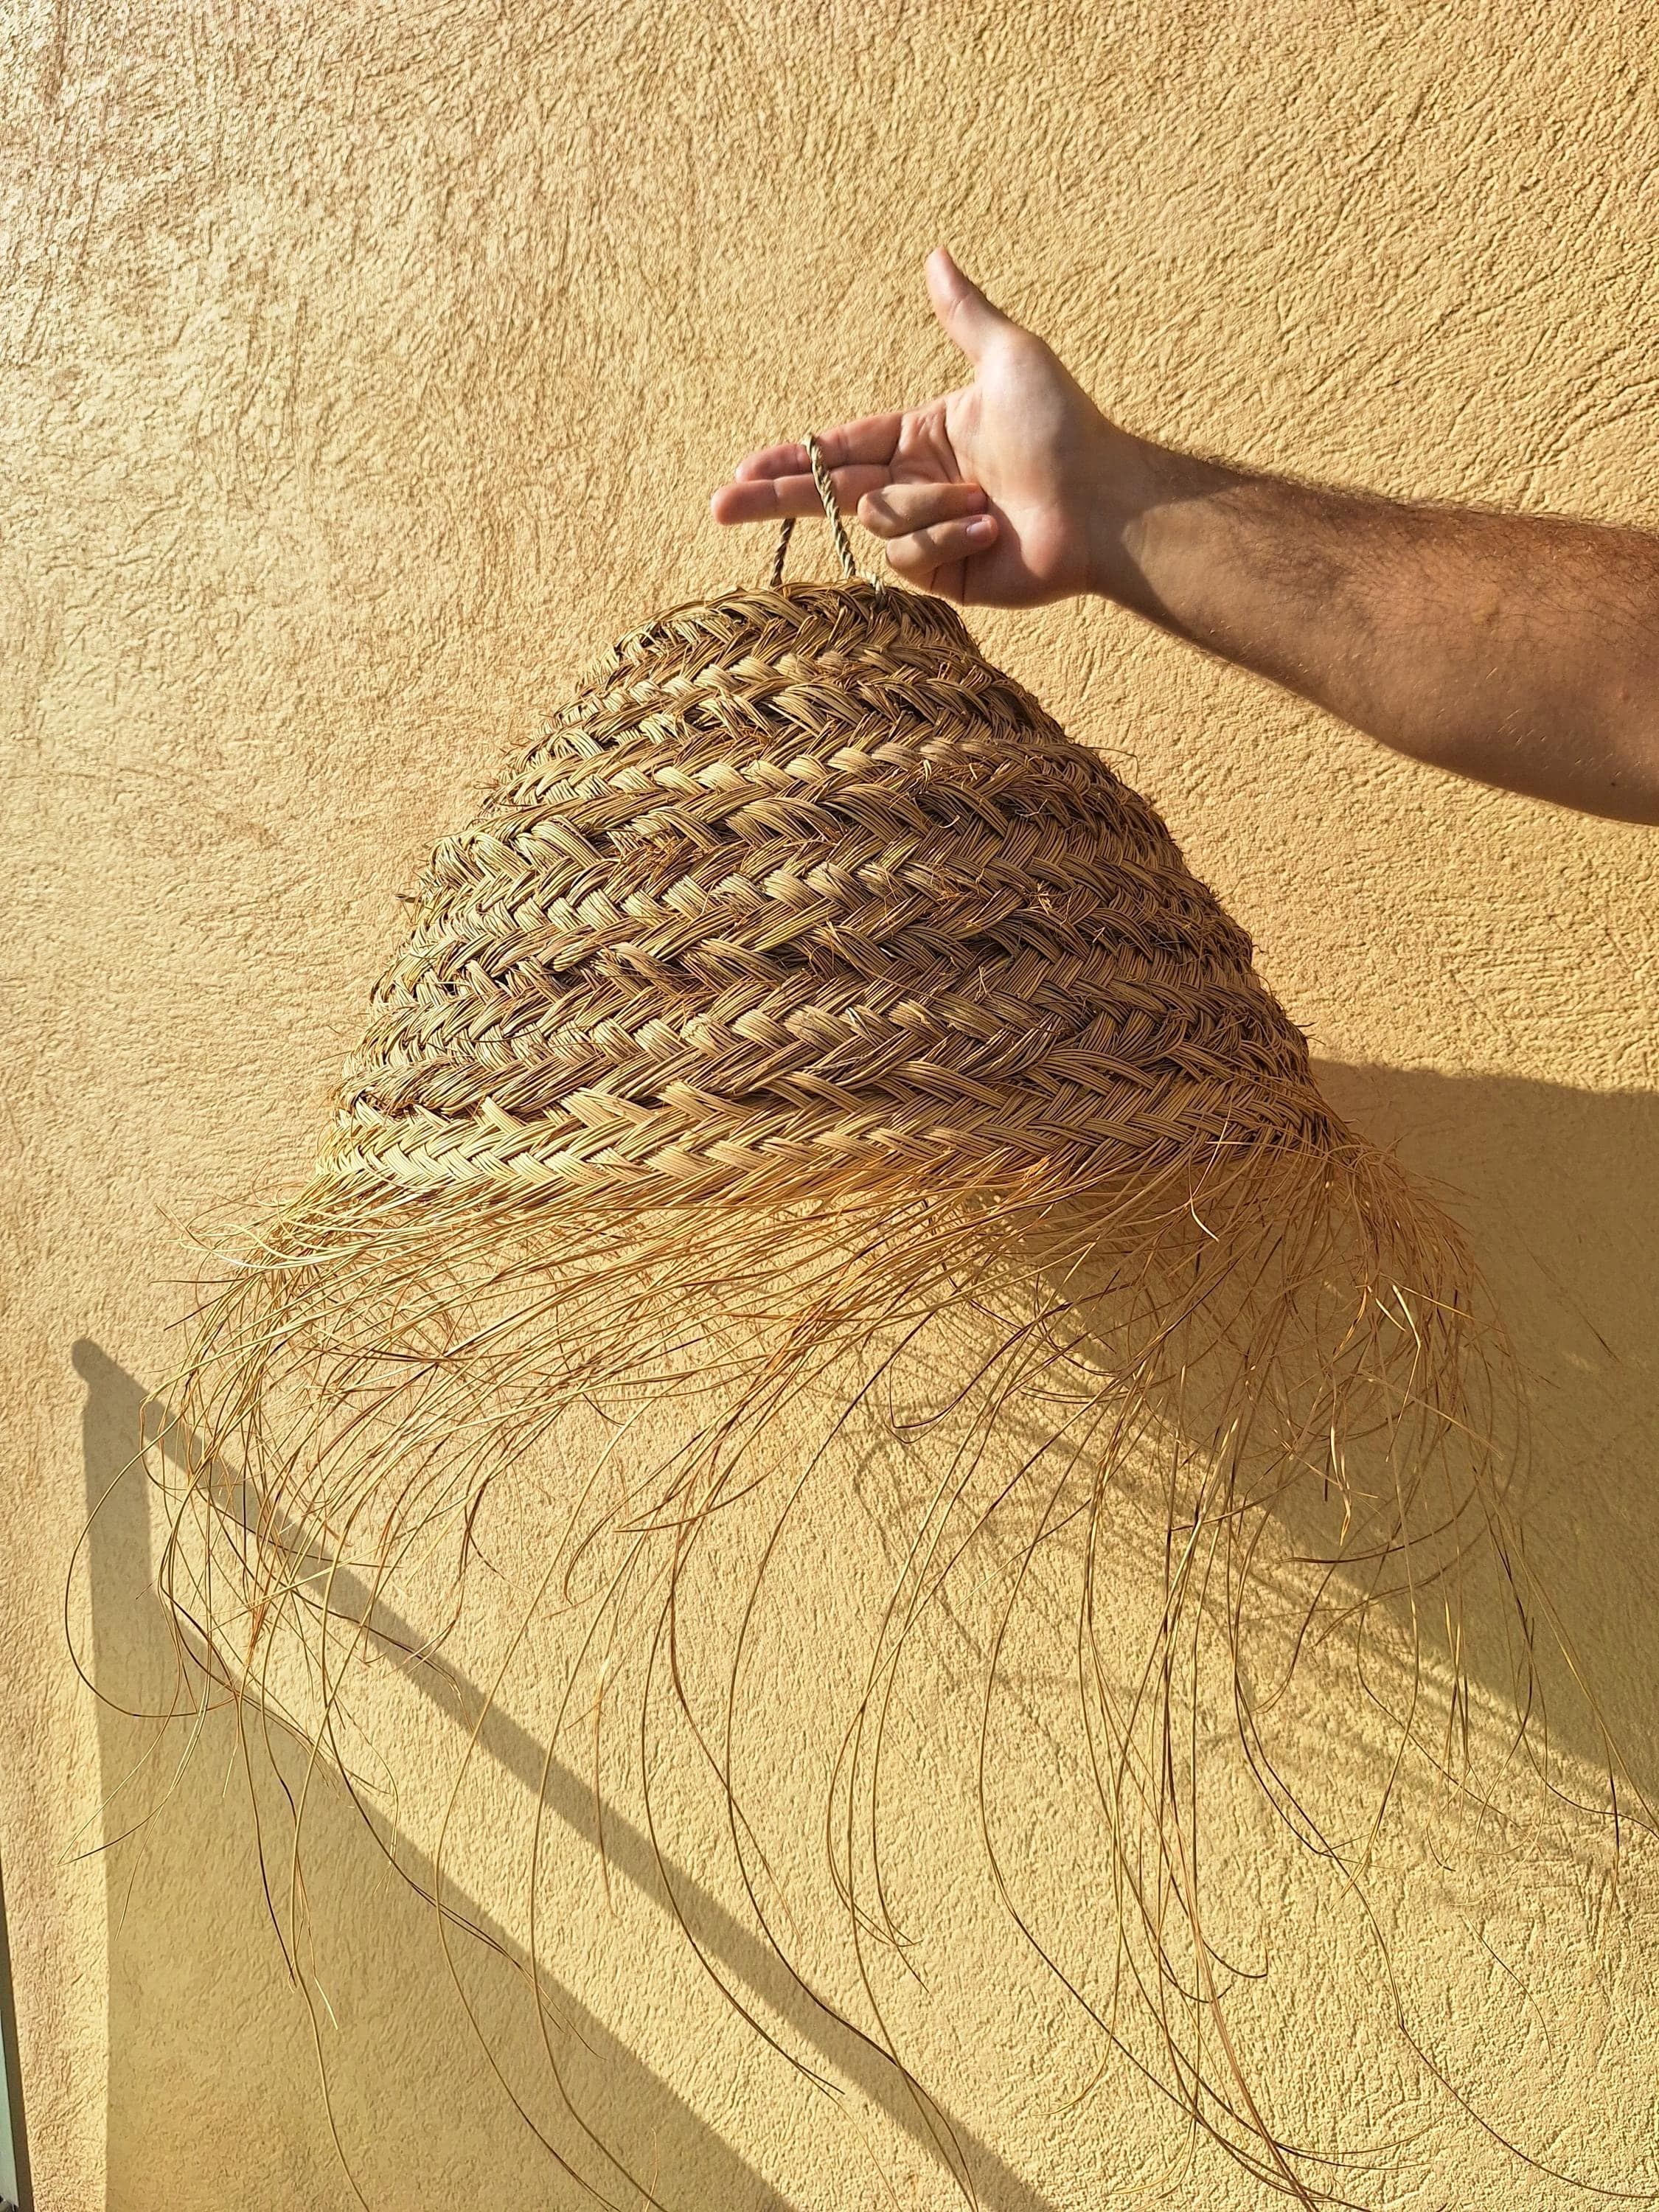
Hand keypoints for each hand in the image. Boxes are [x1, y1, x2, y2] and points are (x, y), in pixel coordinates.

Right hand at [708, 247, 1139, 608]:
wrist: (1101, 505)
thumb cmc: (1063, 429)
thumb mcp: (1010, 357)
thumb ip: (964, 314)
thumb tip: (936, 255)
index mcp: (923, 438)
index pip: (842, 448)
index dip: (795, 458)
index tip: (744, 470)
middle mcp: (919, 487)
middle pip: (829, 495)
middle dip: (775, 498)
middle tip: (719, 506)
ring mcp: (930, 535)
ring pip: (879, 523)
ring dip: (926, 508)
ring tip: (982, 502)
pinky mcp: (946, 577)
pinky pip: (908, 558)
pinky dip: (946, 536)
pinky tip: (989, 528)